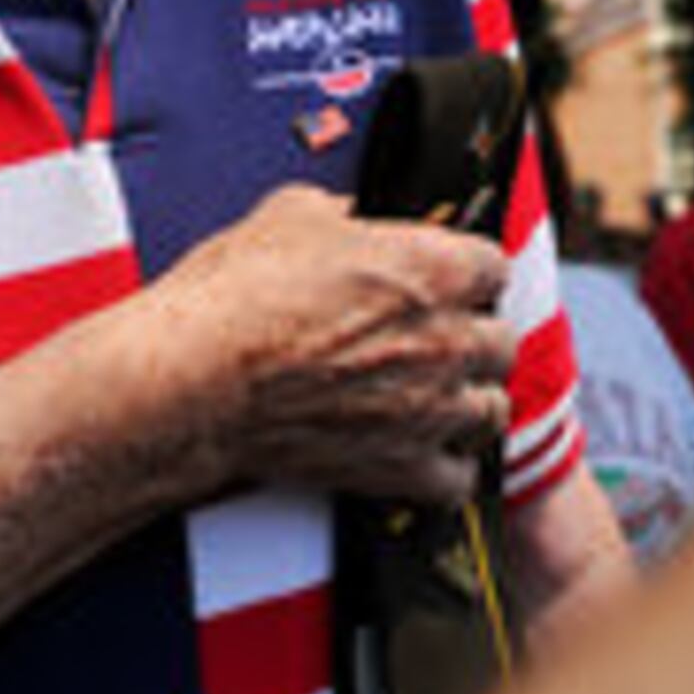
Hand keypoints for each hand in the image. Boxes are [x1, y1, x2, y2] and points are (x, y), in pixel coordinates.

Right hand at [131, 186, 516, 506]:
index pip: (494, 266)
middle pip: (502, 341)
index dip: (467, 273)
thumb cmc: (233, 297)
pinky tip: (421, 453)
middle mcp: (446, 339)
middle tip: (437, 340)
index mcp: (432, 268)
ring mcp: (430, 408)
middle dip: (473, 338)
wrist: (192, 382)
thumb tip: (348, 216)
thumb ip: (342, 215)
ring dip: (468, 402)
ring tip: (435, 397)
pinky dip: (445, 469)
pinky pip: (459, 478)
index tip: (448, 281)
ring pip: (493, 410)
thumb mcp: (289, 216)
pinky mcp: (402, 466)